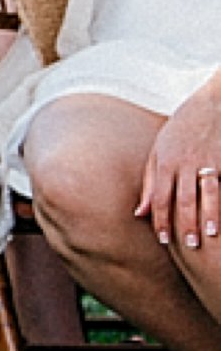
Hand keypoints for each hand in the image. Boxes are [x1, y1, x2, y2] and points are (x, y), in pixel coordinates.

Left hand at [137, 88, 220, 250]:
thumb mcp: (158, 151)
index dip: (160, 220)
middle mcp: (185, 163)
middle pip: (183, 199)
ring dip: (208, 216)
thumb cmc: (180, 130)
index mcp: (165, 163)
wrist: (211, 104)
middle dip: (185, 224)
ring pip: (207, 194)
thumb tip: (139, 213)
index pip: (159, 197)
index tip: (163, 240)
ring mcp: (208, 162)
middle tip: (188, 246)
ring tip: (209, 236)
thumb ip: (149, 182)